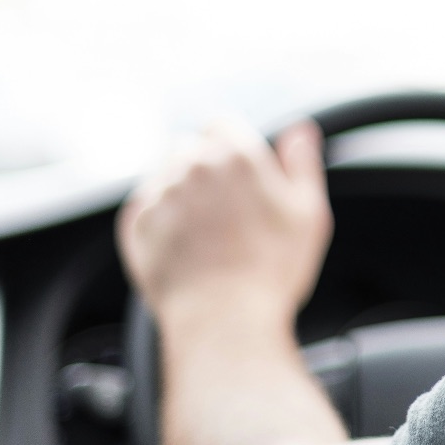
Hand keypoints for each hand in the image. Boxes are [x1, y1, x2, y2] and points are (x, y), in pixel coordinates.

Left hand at [117, 118, 333, 334]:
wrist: (224, 320)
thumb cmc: (272, 271)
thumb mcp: (309, 213)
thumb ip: (302, 163)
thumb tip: (300, 131)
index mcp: (235, 155)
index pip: (221, 124)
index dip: (231, 146)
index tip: (239, 175)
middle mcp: (191, 166)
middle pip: (190, 148)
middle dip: (204, 171)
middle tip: (226, 212)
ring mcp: (159, 194)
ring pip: (165, 176)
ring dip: (180, 194)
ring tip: (205, 234)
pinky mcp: (136, 223)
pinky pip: (145, 207)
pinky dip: (160, 220)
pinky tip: (184, 246)